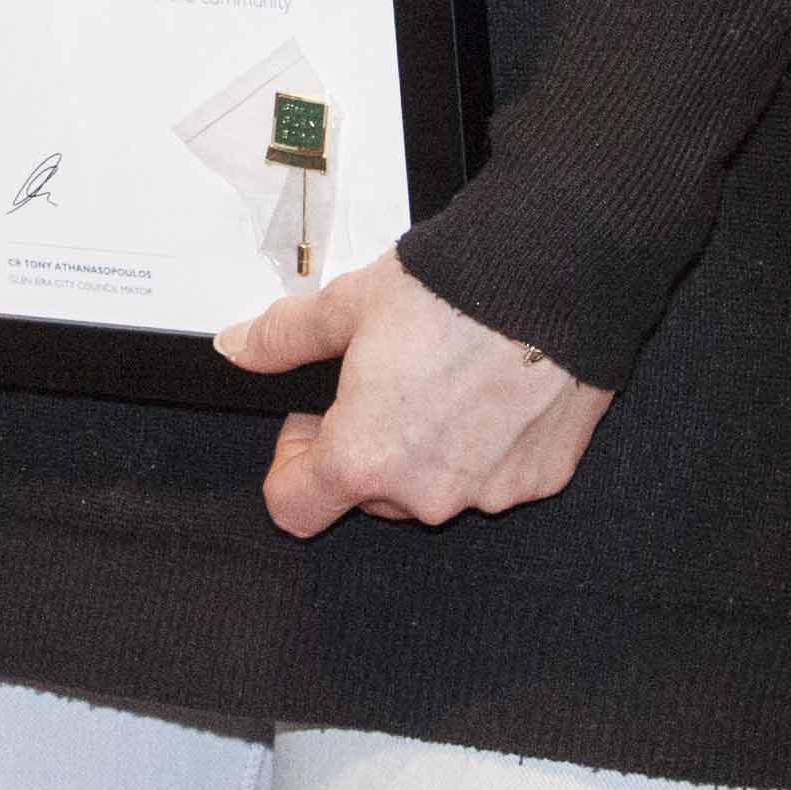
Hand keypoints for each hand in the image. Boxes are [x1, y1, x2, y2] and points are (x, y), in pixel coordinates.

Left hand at [215, 258, 605, 533]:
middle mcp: (424, 493)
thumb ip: (284, 337)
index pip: (294, 509)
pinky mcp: (539, 480)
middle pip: (370, 493)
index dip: (291, 465)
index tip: (309, 423)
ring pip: (434, 487)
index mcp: (363, 458)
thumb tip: (240, 348)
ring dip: (428, 449)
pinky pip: (495, 476)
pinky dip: (487, 445)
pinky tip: (493, 388)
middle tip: (383, 383)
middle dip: (366, 446)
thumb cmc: (452, 293)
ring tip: (444, 377)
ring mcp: (486, 494)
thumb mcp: (348, 305)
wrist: (550, 280)